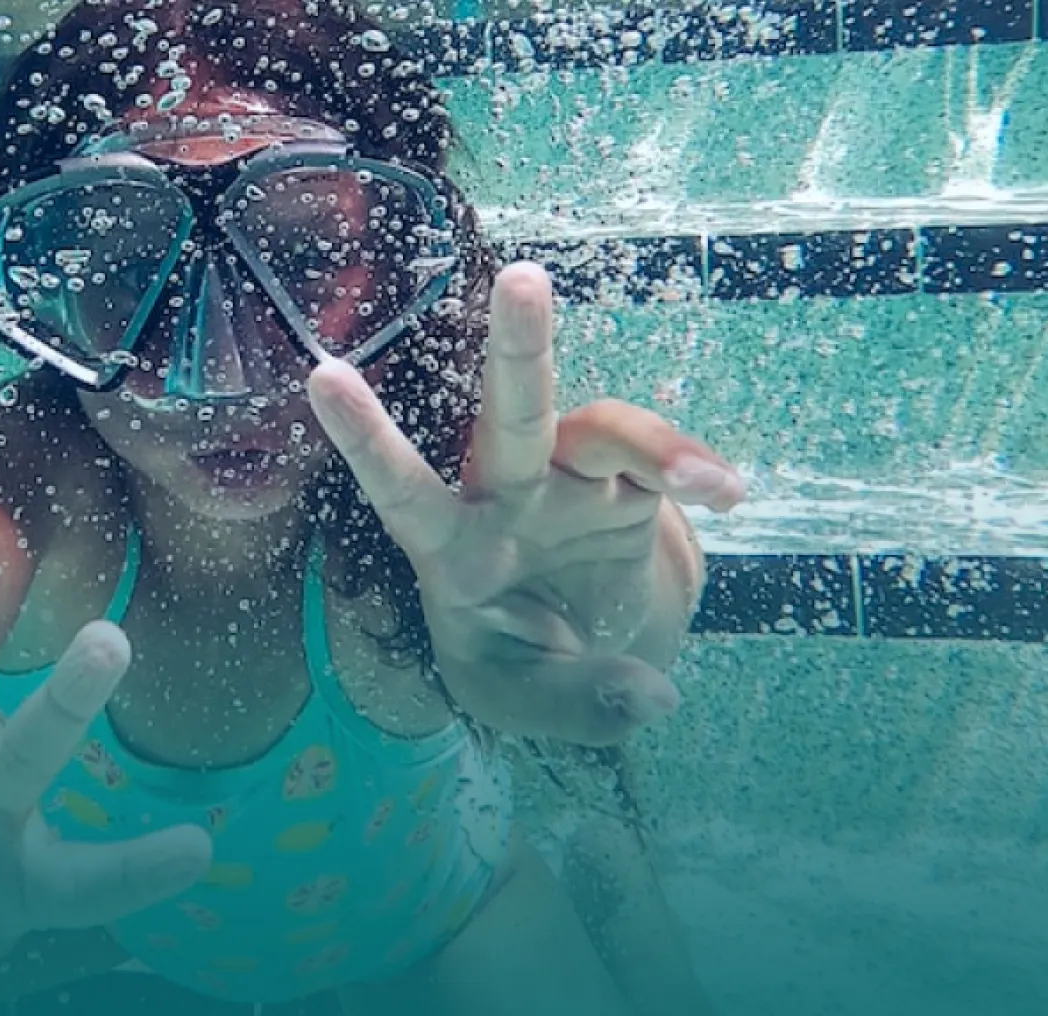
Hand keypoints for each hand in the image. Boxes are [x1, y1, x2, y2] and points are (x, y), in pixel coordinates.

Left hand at [307, 261, 743, 744]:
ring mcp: (567, 481)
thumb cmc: (530, 666)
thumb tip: (650, 701)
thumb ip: (584, 704)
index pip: (403, 491)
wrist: (590, 648)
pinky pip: (656, 459)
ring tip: (695, 480)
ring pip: (596, 426)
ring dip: (647, 436)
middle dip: (516, 347)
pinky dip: (691, 470)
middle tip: (522, 279)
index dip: (366, 439)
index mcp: (450, 550)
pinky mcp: (625, 481)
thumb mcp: (535, 702)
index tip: (322, 376)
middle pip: (507, 417)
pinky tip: (725, 495)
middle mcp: (504, 497)